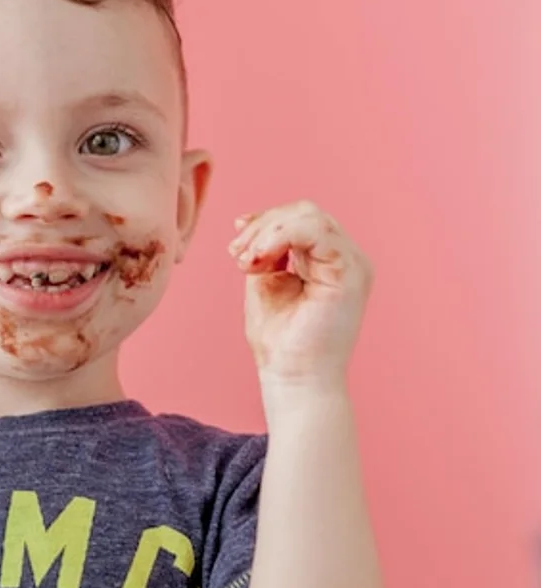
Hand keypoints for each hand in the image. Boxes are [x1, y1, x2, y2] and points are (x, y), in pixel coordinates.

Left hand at [228, 200, 372, 388]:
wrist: (292, 377)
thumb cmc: (280, 340)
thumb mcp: (265, 282)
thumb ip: (263, 251)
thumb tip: (245, 221)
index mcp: (327, 260)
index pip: (299, 218)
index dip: (264, 223)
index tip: (236, 247)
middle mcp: (346, 258)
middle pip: (304, 211)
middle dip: (262, 226)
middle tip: (237, 256)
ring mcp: (352, 264)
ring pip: (308, 216)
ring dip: (266, 232)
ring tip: (246, 262)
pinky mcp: (350, 272)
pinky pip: (315, 230)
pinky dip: (280, 236)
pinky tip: (259, 259)